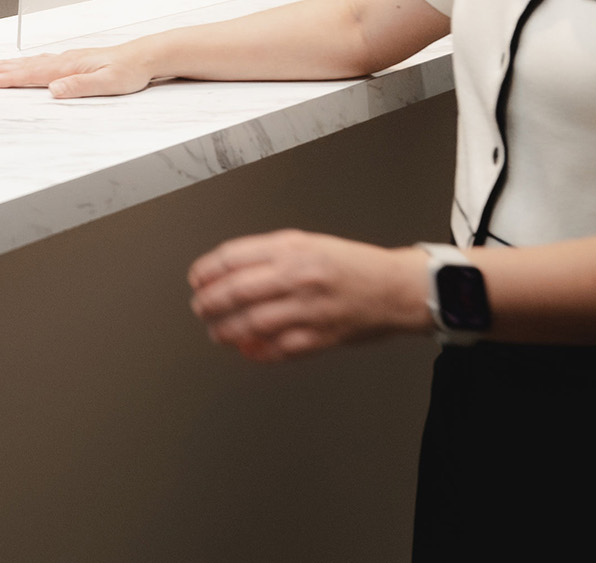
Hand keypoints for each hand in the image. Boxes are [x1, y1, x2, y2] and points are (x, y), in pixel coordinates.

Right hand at [0, 46, 153, 96]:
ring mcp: (69, 59)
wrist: (146, 56)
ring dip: (9, 65)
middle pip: (25, 65)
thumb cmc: (129, 70)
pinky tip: (25, 65)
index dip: (8, 78)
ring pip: (31, 62)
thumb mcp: (107, 82)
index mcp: (69, 66)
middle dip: (0, 70)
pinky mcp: (75, 60)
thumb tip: (55, 89)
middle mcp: (65, 60)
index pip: (32, 74)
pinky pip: (42, 61)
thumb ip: (80, 86)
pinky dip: (27, 63)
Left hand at [187, 230, 429, 361]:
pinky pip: (278, 349)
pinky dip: (257, 351)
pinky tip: (246, 349)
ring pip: (251, 323)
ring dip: (226, 330)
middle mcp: (297, 277)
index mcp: (291, 249)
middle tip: (200, 308)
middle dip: (209, 303)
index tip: (197, 280)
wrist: (398, 288)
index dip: (206, 271)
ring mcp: (309, 309)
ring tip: (216, 332)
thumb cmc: (354, 265)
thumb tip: (226, 269)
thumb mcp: (307, 243)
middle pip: (235, 291)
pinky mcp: (321, 337)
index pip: (232, 258)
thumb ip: (268, 254)